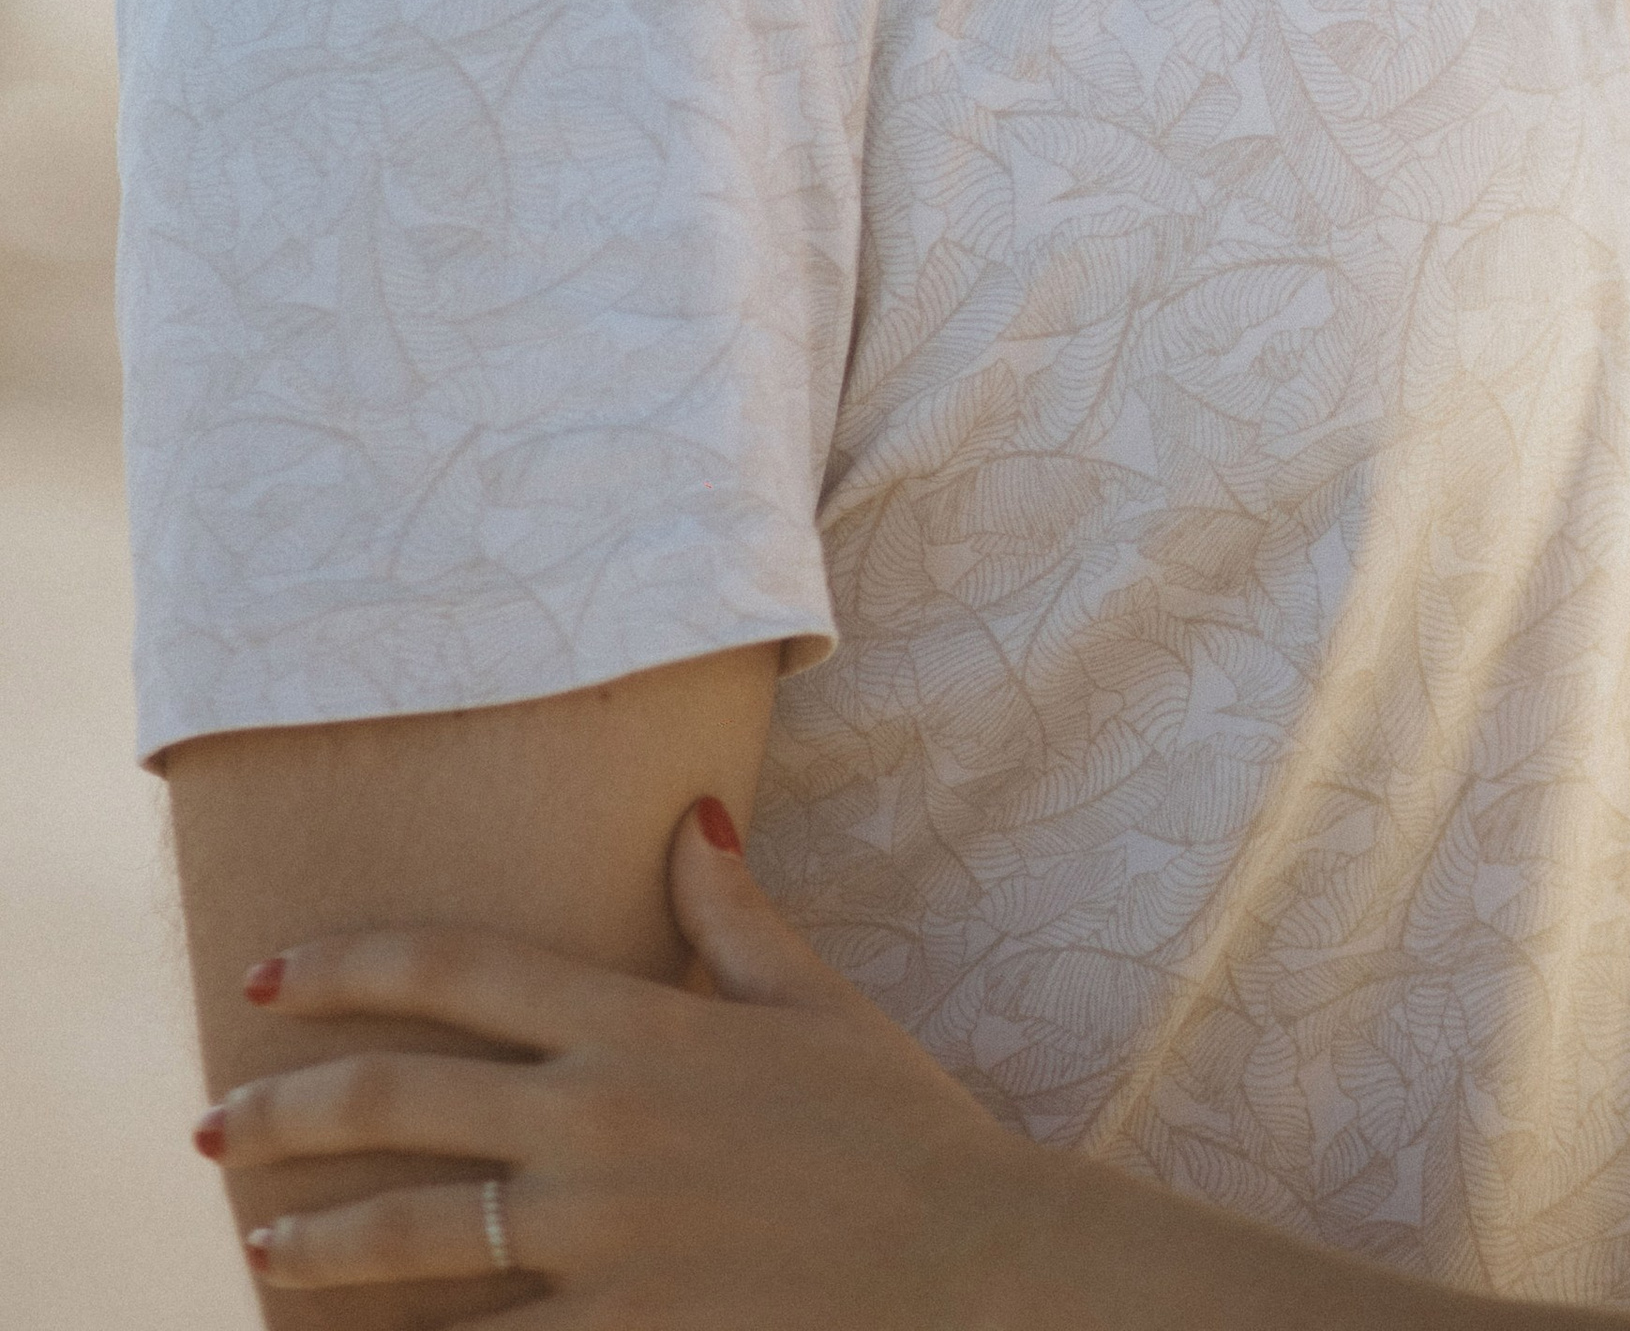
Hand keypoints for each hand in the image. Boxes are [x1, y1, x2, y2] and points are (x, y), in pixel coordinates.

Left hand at [197, 802, 1059, 1321]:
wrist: (966, 1260)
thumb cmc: (896, 1124)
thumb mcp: (814, 1001)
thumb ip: (733, 915)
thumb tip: (688, 818)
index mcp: (637, 1028)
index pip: (456, 971)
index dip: (350, 964)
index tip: (269, 974)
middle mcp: (597, 1125)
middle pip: (396, 1102)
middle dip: (285, 1109)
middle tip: (214, 1121)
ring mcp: (600, 1240)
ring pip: (410, 1236)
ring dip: (315, 1240)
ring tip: (260, 1243)